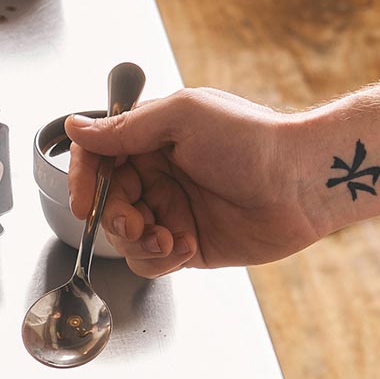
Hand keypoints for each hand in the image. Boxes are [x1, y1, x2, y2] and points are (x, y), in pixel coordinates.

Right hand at [65, 87, 328, 277]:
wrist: (303, 183)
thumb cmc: (254, 140)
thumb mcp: (182, 117)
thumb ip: (125, 128)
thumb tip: (75, 127)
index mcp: (152, 138)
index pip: (96, 157)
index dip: (81, 179)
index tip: (82, 200)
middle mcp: (157, 175)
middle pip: (104, 201)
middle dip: (112, 216)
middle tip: (134, 220)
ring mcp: (171, 210)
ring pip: (122, 236)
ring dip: (136, 241)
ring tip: (167, 236)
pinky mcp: (186, 244)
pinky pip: (149, 261)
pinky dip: (159, 258)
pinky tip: (185, 245)